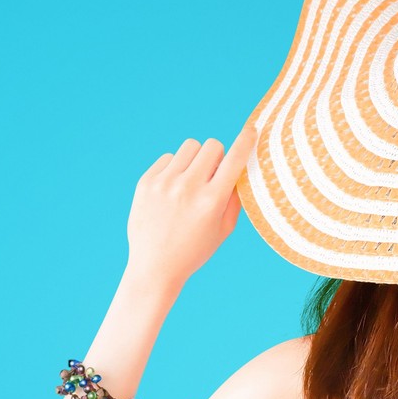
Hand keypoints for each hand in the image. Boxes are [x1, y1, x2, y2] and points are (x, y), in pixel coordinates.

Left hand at [125, 123, 258, 291]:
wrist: (154, 267)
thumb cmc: (194, 250)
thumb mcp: (223, 229)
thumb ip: (235, 197)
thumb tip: (241, 166)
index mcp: (212, 201)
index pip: (235, 158)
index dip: (246, 141)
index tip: (252, 131)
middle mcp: (188, 188)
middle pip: (212, 145)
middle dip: (217, 156)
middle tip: (212, 175)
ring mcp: (164, 183)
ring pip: (190, 146)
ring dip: (195, 159)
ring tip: (190, 182)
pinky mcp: (146, 182)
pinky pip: (168, 157)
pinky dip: (174, 168)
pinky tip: (171, 191)